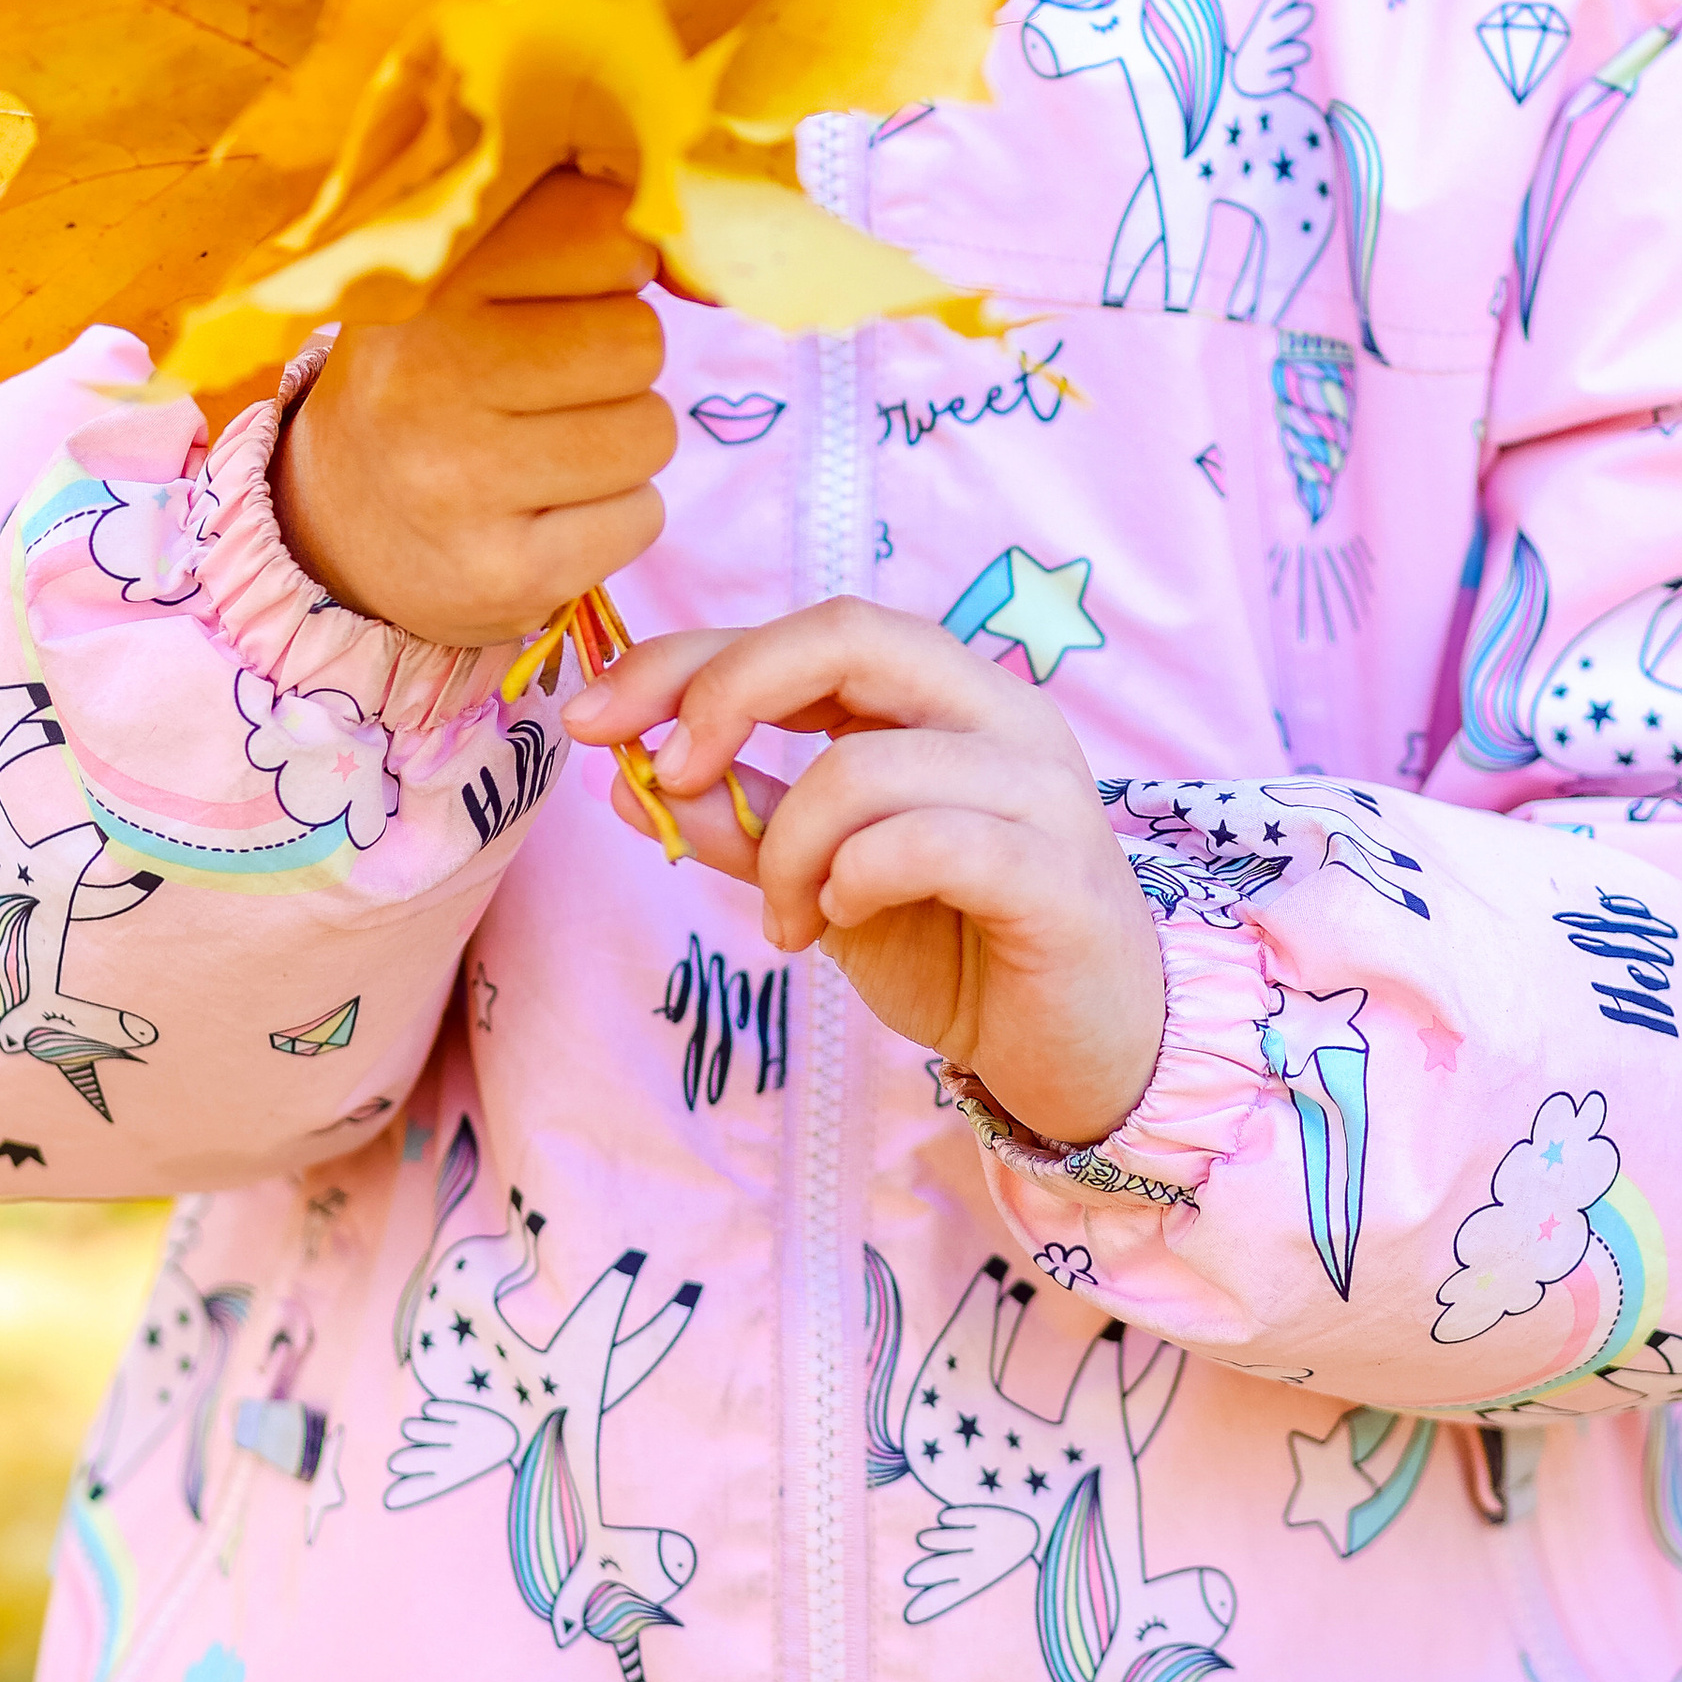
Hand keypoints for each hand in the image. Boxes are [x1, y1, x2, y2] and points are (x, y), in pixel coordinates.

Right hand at [269, 171, 674, 646]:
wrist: (335, 527)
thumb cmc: (432, 373)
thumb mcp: (463, 279)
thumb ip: (575, 231)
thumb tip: (709, 265)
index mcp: (421, 284)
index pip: (601, 226)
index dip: (618, 257)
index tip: (576, 286)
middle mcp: (425, 377)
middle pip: (639, 340)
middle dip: (622, 361)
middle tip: (555, 382)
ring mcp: (460, 484)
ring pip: (650, 431)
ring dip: (624, 439)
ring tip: (549, 446)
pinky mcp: (504, 576)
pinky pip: (642, 518)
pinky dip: (616, 515)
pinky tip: (547, 511)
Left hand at [562, 602, 1166, 1150]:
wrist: (1087, 1052)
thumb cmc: (961, 945)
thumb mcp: (825, 880)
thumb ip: (746, 822)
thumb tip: (629, 780)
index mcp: (943, 694)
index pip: (809, 629)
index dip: (690, 658)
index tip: (594, 717)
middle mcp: (998, 711)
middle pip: (848, 634)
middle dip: (728, 692)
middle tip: (670, 776)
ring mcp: (1039, 784)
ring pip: (866, 762)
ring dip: (790, 846)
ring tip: (789, 920)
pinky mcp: (1057, 872)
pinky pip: (928, 840)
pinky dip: (856, 877)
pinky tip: (842, 920)